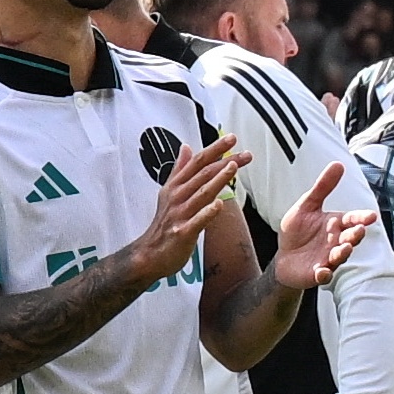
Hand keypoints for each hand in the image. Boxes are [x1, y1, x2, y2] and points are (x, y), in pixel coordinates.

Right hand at [118, 133, 250, 286]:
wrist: (148, 254)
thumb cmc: (164, 224)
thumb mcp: (168, 192)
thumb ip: (180, 170)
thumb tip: (186, 147)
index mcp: (175, 186)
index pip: (197, 162)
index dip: (214, 149)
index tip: (232, 138)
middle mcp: (177, 196)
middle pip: (203, 174)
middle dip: (225, 161)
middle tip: (245, 154)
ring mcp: (179, 214)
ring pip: (201, 193)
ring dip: (217, 179)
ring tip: (233, 167)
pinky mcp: (182, 233)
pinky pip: (197, 221)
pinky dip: (207, 212)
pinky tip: (219, 205)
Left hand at [265, 176, 373, 295]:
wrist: (283, 256)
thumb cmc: (299, 230)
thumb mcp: (307, 205)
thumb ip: (322, 187)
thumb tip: (338, 163)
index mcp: (336, 224)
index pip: (352, 219)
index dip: (362, 218)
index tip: (372, 216)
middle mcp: (336, 242)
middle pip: (350, 238)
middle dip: (355, 235)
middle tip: (358, 230)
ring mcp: (328, 259)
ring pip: (340, 257)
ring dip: (343, 253)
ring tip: (345, 248)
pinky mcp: (317, 274)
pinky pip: (323, 275)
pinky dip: (324, 274)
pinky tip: (322, 271)